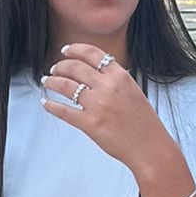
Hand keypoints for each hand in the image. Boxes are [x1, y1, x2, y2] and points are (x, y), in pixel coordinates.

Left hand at [40, 44, 177, 176]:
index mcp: (120, 76)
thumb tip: (95, 74)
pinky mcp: (89, 124)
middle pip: (75, 67)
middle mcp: (107, 87)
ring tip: (47, 81)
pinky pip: (64, 111)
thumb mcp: (133, 91)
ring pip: (66, 86)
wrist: (149, 147)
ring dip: (52, 82)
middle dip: (60, 66)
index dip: (75, 49)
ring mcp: (97, 105)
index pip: (92, 54)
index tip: (65, 50)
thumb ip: (115, 81)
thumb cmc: (144, 122)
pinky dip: (51, 106)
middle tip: (54, 69)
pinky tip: (46, 103)